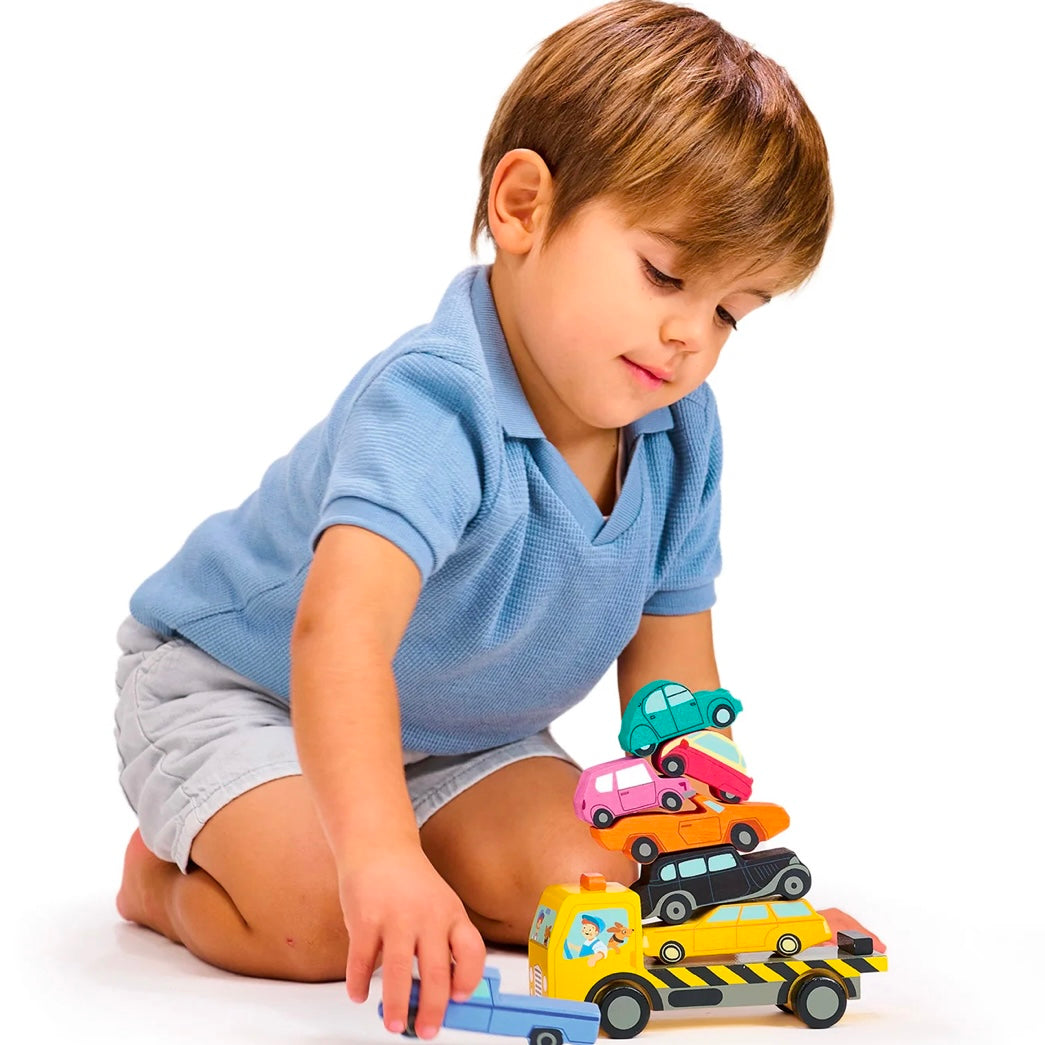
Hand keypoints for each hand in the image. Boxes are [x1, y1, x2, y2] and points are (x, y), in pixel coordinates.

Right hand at [341, 842, 485, 1037]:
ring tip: (395, 1024)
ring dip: (396, 1005)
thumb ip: (442, 941)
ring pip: (397, 972)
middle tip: (427, 1030)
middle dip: (432, 1008)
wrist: (378, 845)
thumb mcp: (440, 904)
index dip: (470, 978)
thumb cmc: (410, 881)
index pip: (471, 950)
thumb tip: (444, 991)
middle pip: (436, 971)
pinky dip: (359, 984)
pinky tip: (359, 994)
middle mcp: (427, 915)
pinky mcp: (365, 919)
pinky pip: (361, 961)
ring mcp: (395, 917)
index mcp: (451, 913)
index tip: (460, 999)